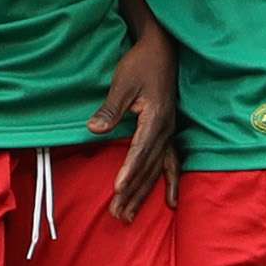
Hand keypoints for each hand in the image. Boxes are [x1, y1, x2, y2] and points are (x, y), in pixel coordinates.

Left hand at [90, 25, 179, 218]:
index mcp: (155, 118)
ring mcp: (170, 133)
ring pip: (157, 170)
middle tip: (118, 215)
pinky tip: (172, 202)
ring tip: (130, 215)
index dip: (128, 171)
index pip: (139, 150)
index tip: (118, 189)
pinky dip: (170, 183)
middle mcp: (166, 130)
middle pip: (148, 167)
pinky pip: (172, 163)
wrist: (163, 49)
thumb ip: (110, 109)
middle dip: (133, 193)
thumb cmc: (141, 64)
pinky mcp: (169, 133)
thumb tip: (94, 130)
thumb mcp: (122, 83)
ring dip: (144, 194)